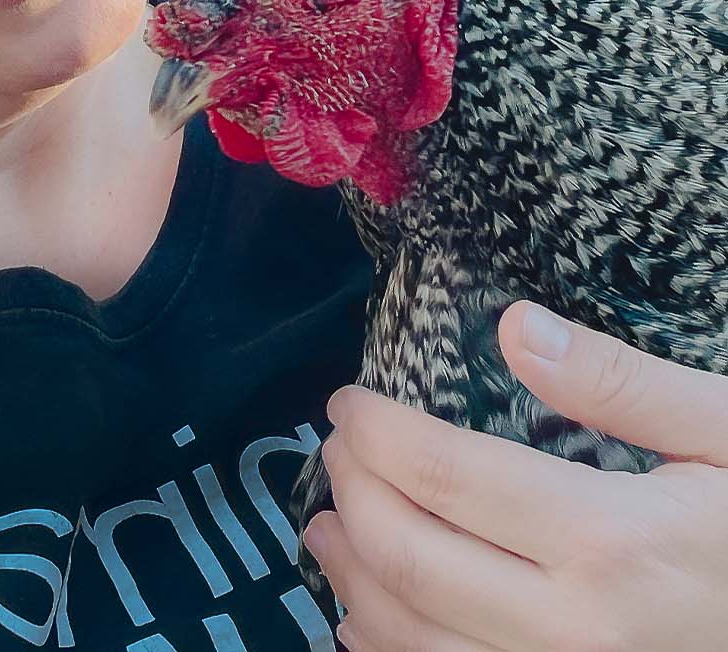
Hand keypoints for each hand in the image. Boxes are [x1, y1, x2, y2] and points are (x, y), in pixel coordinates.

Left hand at [301, 300, 727, 650]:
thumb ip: (620, 384)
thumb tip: (513, 327)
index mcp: (614, 544)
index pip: (444, 476)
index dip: (375, 432)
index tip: (347, 400)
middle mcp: (579, 636)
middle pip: (411, 558)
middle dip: (351, 494)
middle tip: (333, 450)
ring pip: (414, 643)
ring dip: (352, 579)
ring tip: (328, 527)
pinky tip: (370, 620)